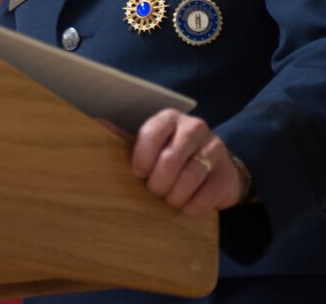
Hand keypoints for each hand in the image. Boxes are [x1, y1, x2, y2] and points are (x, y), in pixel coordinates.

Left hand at [131, 108, 245, 214]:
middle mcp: (194, 127)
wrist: (213, 170)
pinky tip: (186, 206)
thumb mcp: (149, 144)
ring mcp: (214, 149)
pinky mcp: (227, 174)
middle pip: (170, 159)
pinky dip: (192, 206)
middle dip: (158, 182)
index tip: (139, 173)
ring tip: (169, 199)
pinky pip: (206, 195)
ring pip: (189, 177)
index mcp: (170, 118)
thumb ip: (124, 137)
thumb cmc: (171, 156)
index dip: (142, 159)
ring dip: (174, 196)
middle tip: (155, 190)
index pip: (152, 134)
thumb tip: (98, 123)